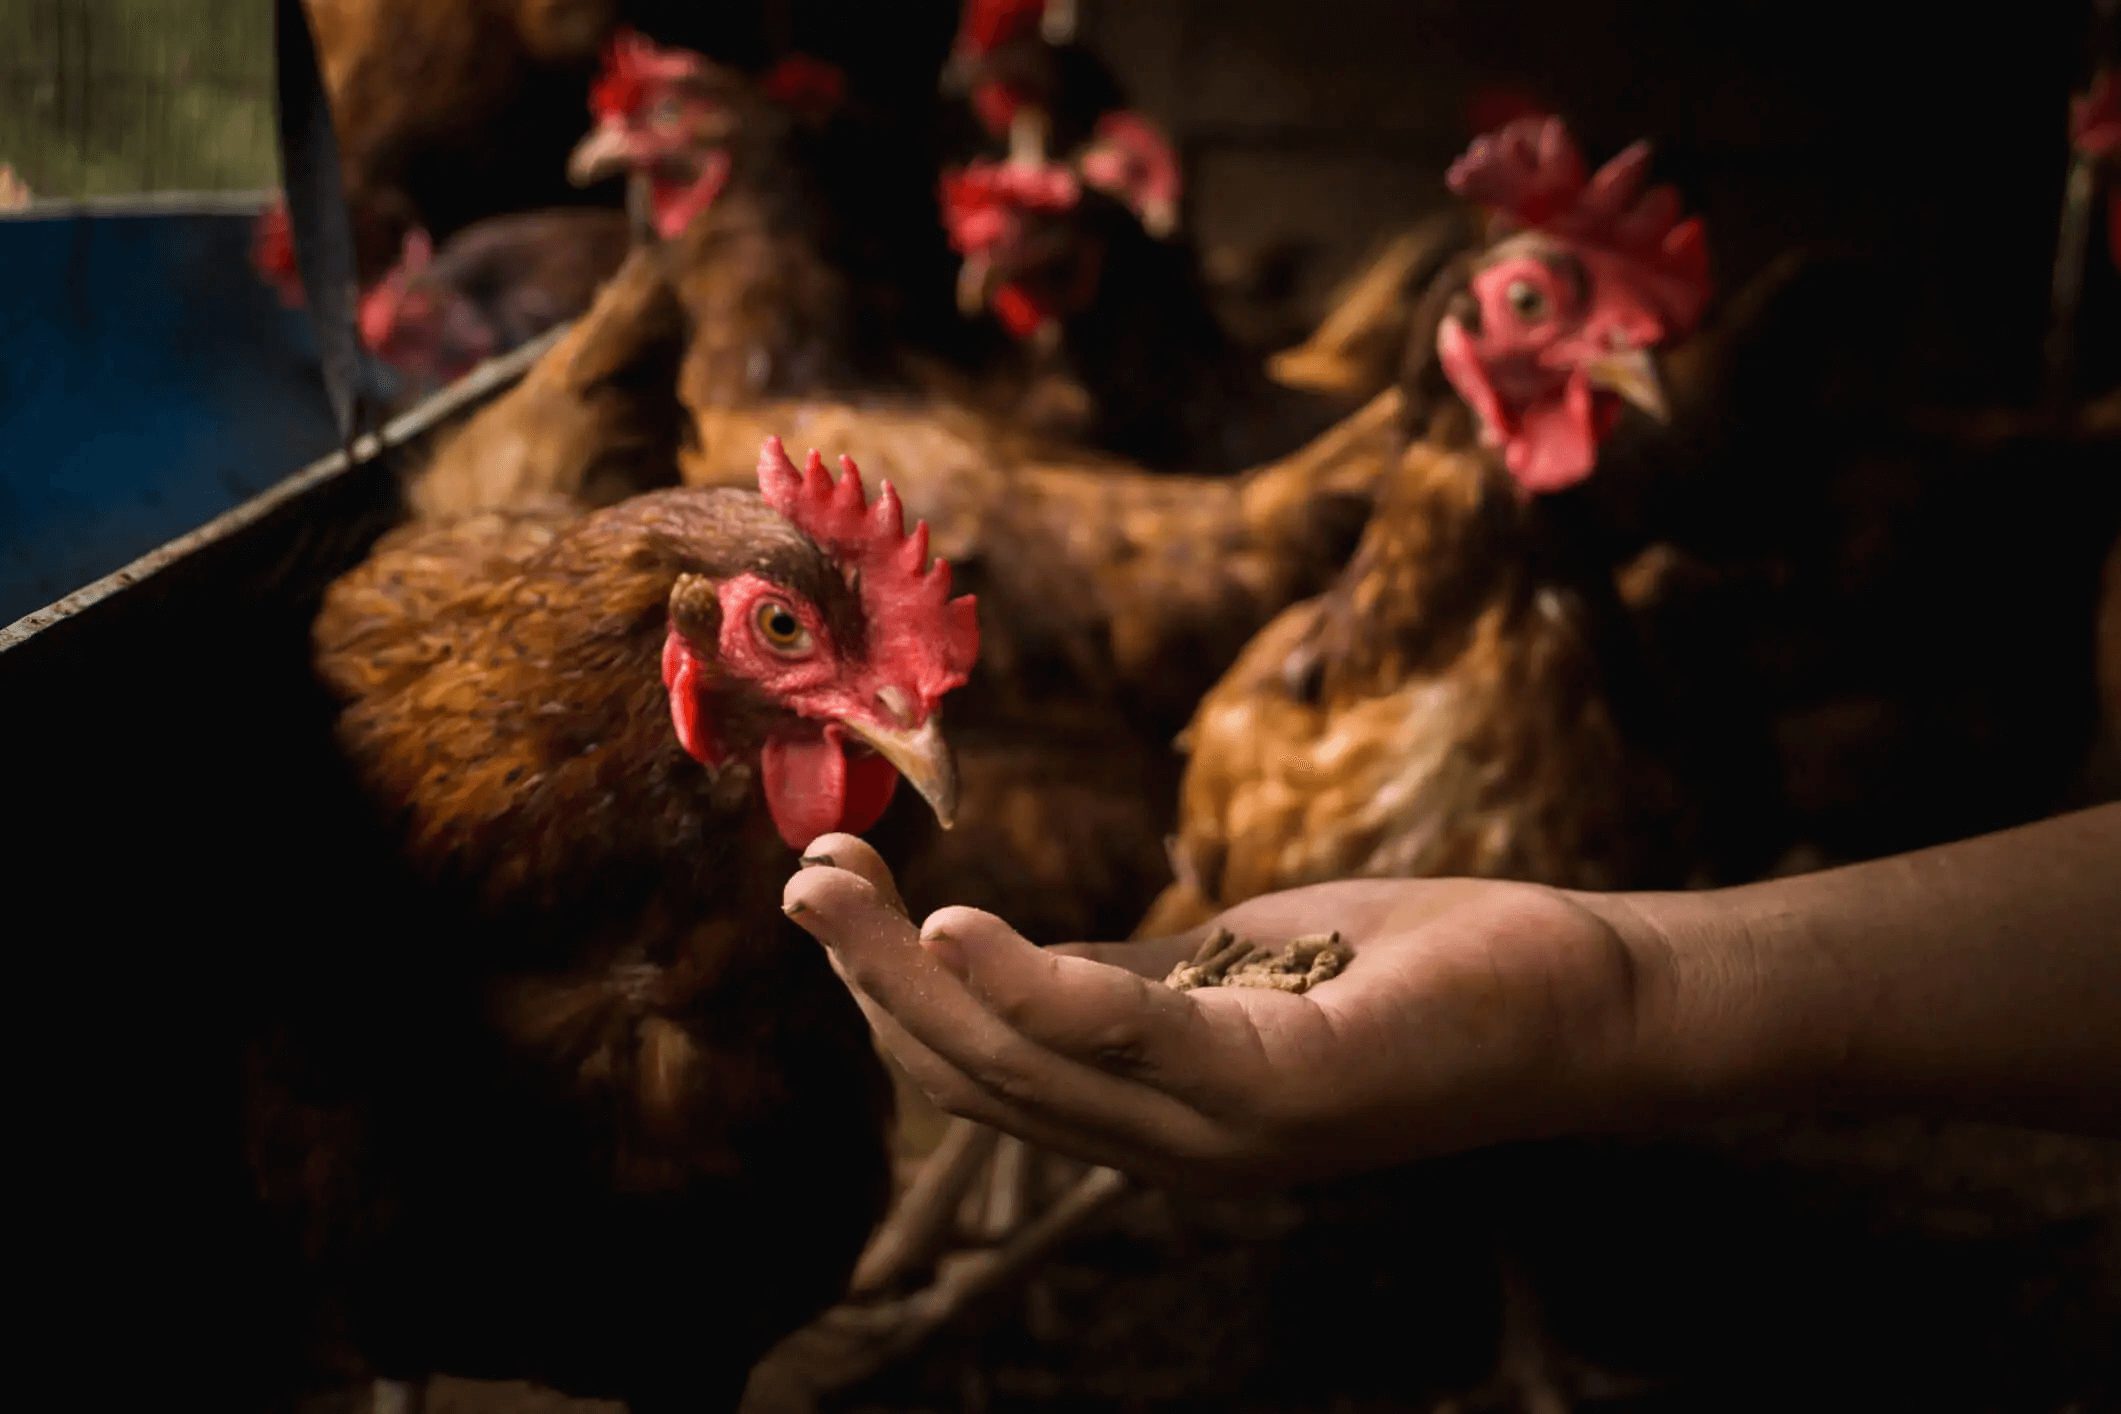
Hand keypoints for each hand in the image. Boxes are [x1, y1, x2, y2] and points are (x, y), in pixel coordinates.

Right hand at [783, 834, 1656, 1187]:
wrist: (1590, 999)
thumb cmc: (1418, 974)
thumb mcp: (1245, 968)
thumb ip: (1135, 977)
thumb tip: (1019, 949)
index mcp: (1157, 1116)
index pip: (987, 1072)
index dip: (892, 994)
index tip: (829, 889)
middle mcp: (1174, 1146)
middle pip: (979, 1075)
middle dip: (874, 979)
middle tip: (800, 878)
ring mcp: (1227, 1131)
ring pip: (1025, 1063)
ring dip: (914, 976)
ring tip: (835, 884)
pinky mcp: (1287, 1086)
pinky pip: (1129, 1032)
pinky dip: (1031, 983)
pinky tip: (954, 924)